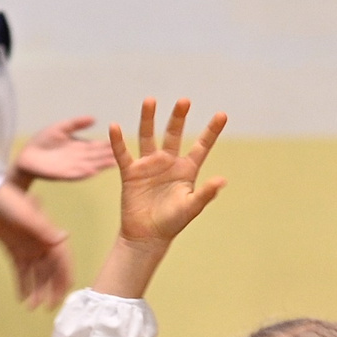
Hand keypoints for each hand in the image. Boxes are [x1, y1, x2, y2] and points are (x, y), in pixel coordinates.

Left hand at [0, 182, 71, 306]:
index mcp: (49, 235)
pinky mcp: (15, 251)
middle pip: (51, 271)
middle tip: (48, 307)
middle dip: (51, 289)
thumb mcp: (28, 215)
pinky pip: (21, 271)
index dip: (65, 276)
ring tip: (31, 307)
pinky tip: (21, 299)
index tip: (65, 293)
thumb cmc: (9, 202)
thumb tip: (64, 237)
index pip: (62, 259)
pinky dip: (22, 284)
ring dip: (36, 290)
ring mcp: (28, 248)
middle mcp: (42, 244)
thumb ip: (44, 229)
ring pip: (36, 274)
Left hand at [14, 116, 118, 184]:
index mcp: (81, 147)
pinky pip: (76, 174)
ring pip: (91, 165)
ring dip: (102, 165)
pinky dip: (85, 173)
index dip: (109, 144)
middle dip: (110, 154)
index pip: (98, 146)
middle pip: (98, 156)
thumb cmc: (42, 142)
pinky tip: (93, 171)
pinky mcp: (64, 174)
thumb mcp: (61, 128)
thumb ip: (76, 123)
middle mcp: (80, 158)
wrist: (26, 156)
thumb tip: (94, 118)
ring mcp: (73, 167)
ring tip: (114, 162)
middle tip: (125, 153)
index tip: (123, 141)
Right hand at [108, 97, 228, 249]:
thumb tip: (222, 180)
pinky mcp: (131, 173)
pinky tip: (114, 127)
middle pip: (173, 134)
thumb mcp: (191, 207)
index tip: (222, 114)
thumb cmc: (172, 223)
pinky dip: (117, 142)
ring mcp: (149, 165)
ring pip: (148, 137)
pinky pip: (123, 154)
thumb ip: (205, 193)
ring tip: (150, 100)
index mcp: (186, 169)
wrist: (147, 236)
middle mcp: (168, 162)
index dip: (212, 131)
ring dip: (148, 119)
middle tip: (185, 100)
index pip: (201, 146)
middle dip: (178, 117)